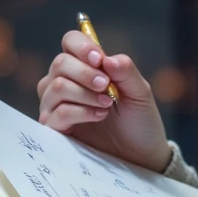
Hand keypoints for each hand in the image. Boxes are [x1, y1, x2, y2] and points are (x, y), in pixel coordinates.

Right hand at [36, 29, 170, 172]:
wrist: (142, 154)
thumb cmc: (139, 120)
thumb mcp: (140, 92)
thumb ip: (125, 71)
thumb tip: (107, 59)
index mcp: (85, 67)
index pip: (70, 42)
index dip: (81, 46)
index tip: (99, 59)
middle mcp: (66, 83)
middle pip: (60, 64)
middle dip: (84, 72)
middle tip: (105, 85)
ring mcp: (58, 106)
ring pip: (55, 87)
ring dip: (83, 93)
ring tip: (106, 104)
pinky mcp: (56, 130)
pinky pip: (56, 113)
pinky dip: (79, 112)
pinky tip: (99, 115)